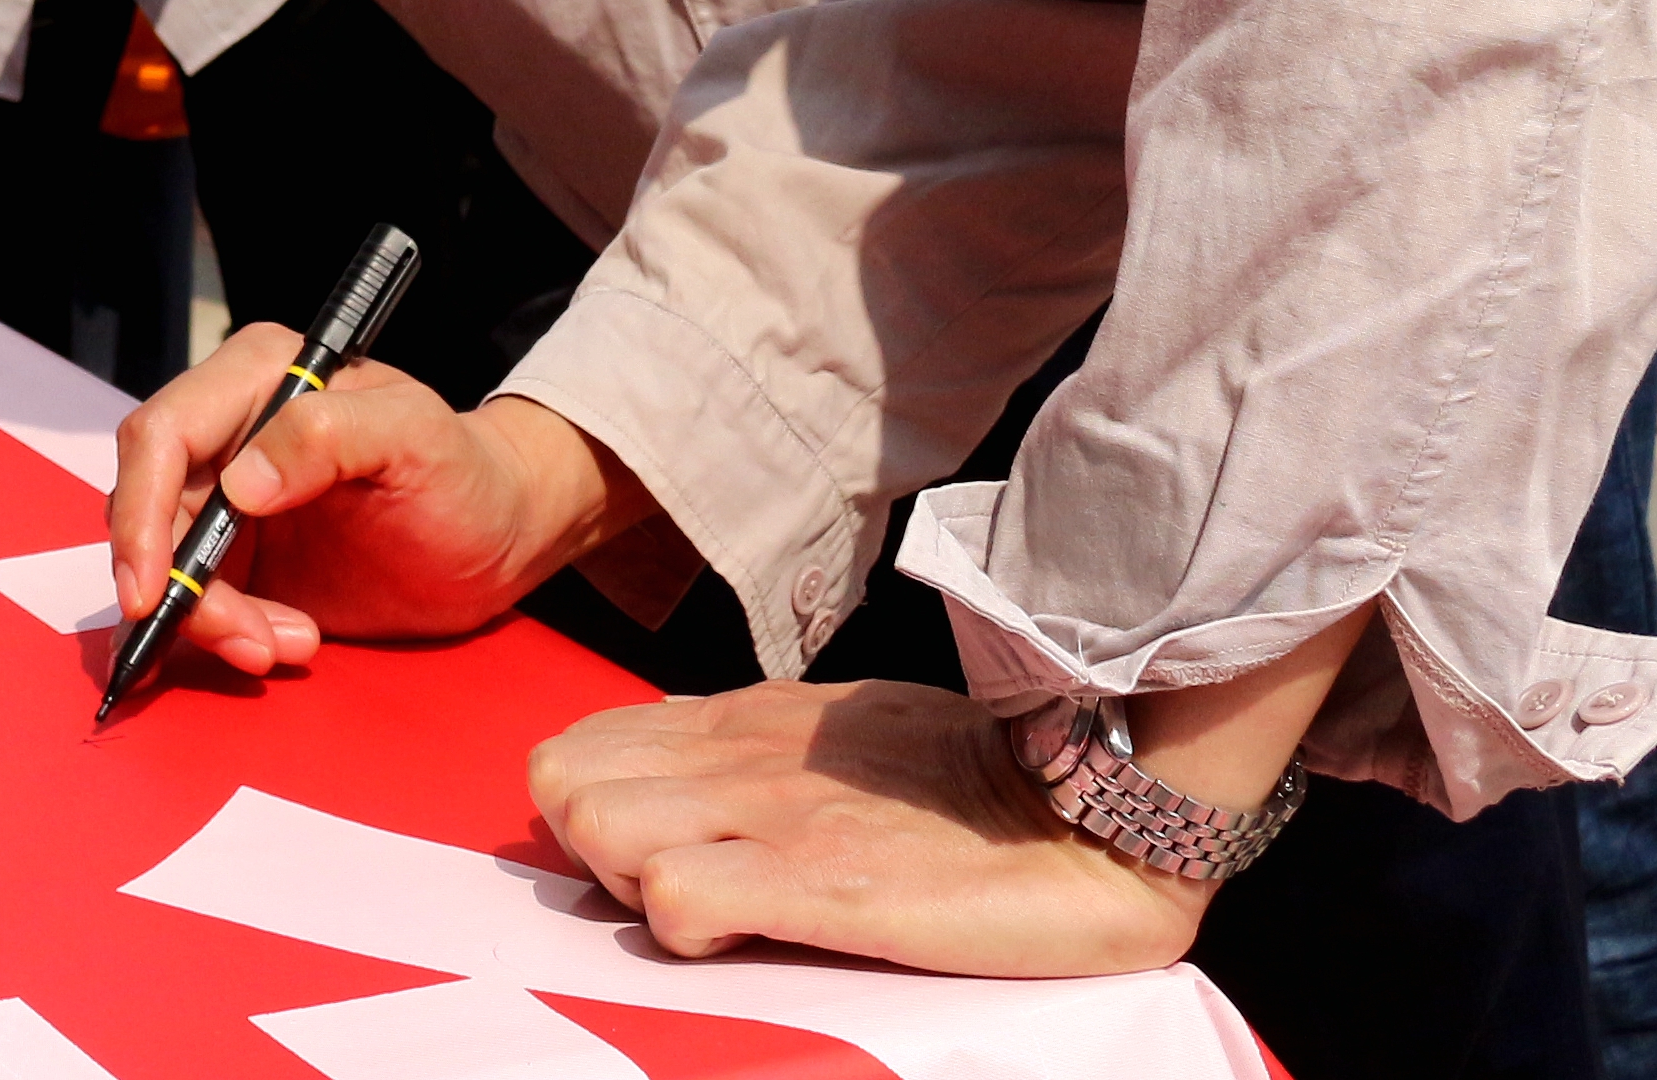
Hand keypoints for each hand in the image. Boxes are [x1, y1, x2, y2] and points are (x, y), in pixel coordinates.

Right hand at [107, 342, 614, 673]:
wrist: (497, 537)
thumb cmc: (467, 473)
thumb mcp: (416, 439)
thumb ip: (330, 435)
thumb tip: (240, 481)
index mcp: (259, 377)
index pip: (162, 435)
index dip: (141, 513)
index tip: (152, 592)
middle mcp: (228, 432)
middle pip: (152, 511)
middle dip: (185, 590)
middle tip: (251, 642)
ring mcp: (228, 499)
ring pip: (168, 568)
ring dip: (214, 622)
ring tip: (291, 644)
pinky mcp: (239, 559)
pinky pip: (198, 603)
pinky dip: (226, 636)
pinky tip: (286, 644)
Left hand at [528, 680, 1208, 974]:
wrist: (1093, 810)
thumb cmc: (974, 782)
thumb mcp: (839, 736)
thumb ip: (753, 750)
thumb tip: (672, 774)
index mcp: (743, 719)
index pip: (579, 749)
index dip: (590, 813)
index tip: (647, 856)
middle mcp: (739, 753)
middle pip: (564, 786)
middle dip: (592, 853)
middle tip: (670, 888)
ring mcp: (773, 813)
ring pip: (598, 830)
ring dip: (632, 889)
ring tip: (714, 911)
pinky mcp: (816, 882)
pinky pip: (676, 900)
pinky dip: (690, 930)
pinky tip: (747, 935)